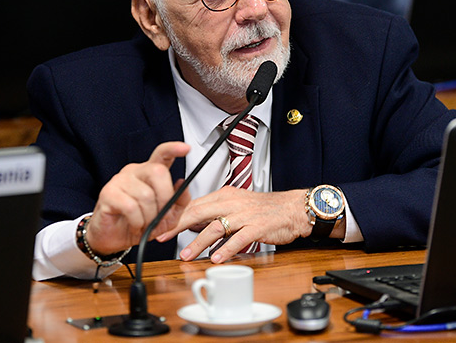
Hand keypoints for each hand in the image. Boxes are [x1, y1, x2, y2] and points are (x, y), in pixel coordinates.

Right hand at [84, 141, 190, 255]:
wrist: (113, 239)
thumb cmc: (139, 224)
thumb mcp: (167, 217)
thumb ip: (179, 202)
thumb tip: (183, 187)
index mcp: (150, 173)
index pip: (162, 154)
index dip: (173, 149)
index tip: (186, 148)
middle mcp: (134, 172)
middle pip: (158, 172)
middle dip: (165, 198)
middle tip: (161, 215)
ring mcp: (120, 180)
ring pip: (145, 194)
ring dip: (150, 217)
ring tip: (144, 224)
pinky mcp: (108, 193)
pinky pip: (131, 207)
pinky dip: (137, 221)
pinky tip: (134, 225)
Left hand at [157, 187, 313, 263]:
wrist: (294, 207)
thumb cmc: (266, 209)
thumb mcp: (236, 205)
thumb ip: (215, 213)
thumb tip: (192, 223)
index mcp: (225, 195)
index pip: (195, 204)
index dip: (176, 216)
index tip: (161, 226)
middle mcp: (232, 202)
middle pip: (199, 212)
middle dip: (178, 226)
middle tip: (163, 237)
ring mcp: (245, 214)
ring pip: (216, 227)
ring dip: (198, 242)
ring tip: (186, 255)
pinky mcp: (258, 226)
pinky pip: (239, 238)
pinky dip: (227, 249)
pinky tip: (217, 259)